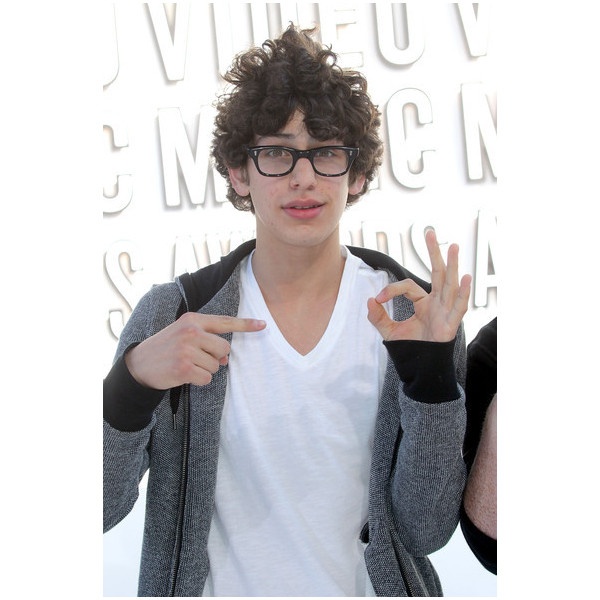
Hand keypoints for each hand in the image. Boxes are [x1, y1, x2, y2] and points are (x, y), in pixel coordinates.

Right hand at [125, 312, 265, 388]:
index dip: (246, 324)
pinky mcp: (185, 368)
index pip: (224, 322)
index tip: (263, 324)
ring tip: (186, 364)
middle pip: (224, 348)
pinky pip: (208, 378)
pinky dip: (199, 380)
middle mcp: (191, 332)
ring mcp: (187, 350)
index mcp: (192, 320)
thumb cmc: (166, 348)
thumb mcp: (183, 334)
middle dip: (215, 357)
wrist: (139, 365)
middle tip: (196, 357)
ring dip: (205, 369)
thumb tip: (226, 357)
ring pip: (216, 365)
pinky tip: (184, 375)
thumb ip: (206, 339)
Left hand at [367, 229, 470, 342]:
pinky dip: (462, 293)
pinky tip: (465, 277)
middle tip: (430, 233)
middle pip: (437, 273)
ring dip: (452, 265)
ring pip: (449, 284)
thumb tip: (369, 300)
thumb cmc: (410, 348)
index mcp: (423, 302)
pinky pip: (458, 306)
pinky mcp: (451, 323)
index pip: (408, 286)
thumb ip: (378, 317)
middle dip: (434, 253)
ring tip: (454, 247)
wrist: (420, 367)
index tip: (378, 298)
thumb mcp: (389, 331)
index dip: (392, 290)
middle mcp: (437, 302)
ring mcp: (445, 311)